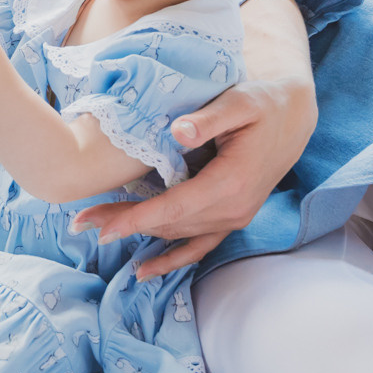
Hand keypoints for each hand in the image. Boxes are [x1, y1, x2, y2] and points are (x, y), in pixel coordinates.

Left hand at [71, 73, 317, 279]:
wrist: (292, 118)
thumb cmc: (263, 104)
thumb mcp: (239, 101)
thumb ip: (209, 118)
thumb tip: (178, 131)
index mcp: (230, 183)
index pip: (173, 208)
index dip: (135, 219)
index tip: (101, 227)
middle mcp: (232, 209)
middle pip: (168, 225)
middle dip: (123, 223)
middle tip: (80, 222)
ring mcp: (233, 219)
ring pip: (177, 234)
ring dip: (138, 236)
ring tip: (96, 231)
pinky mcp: (231, 219)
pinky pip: (198, 247)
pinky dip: (171, 260)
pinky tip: (144, 271)